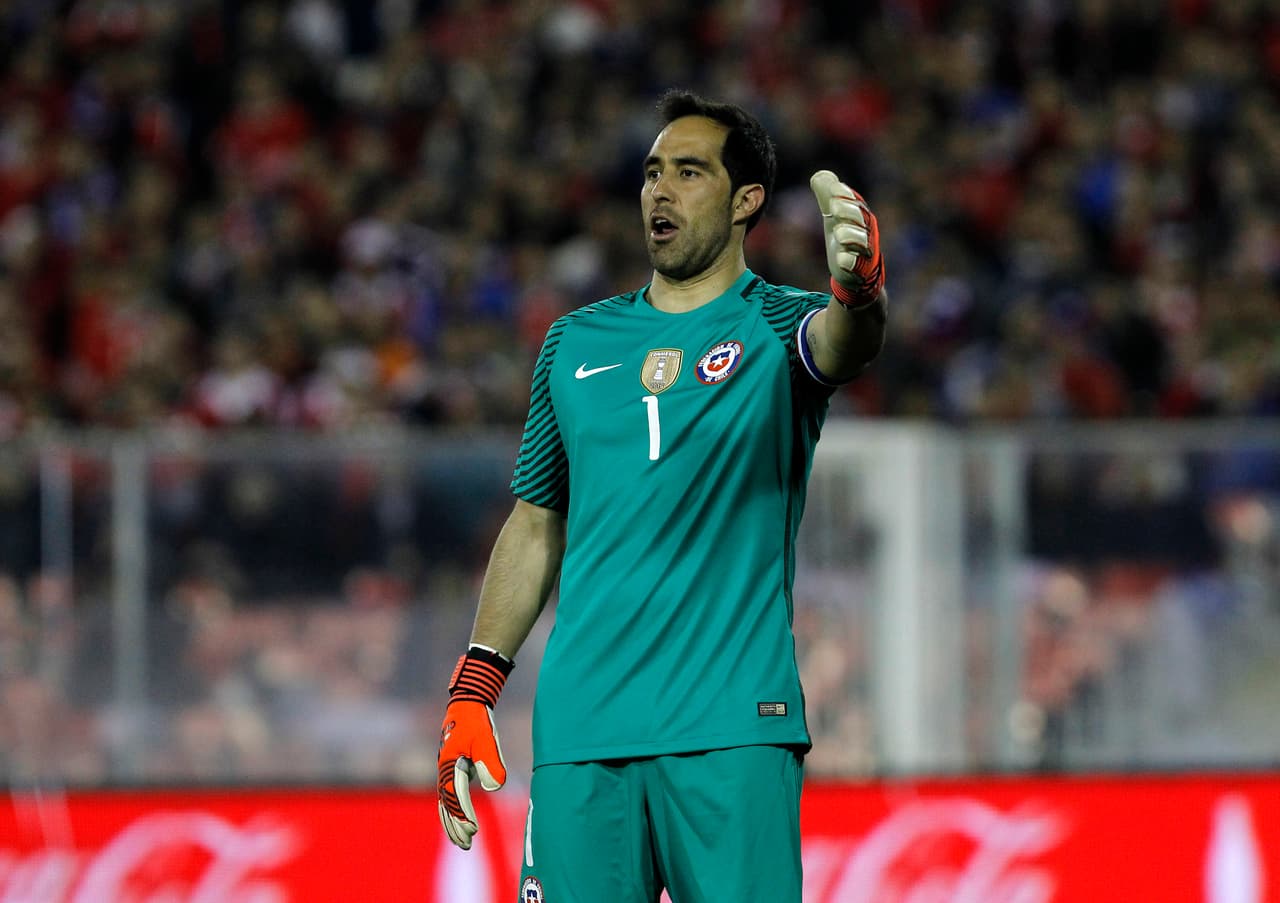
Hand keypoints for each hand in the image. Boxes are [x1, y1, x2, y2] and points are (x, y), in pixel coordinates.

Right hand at [438, 698, 506, 849]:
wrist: (466, 705)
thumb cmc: (477, 722)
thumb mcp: (488, 740)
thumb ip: (491, 762)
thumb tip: (494, 787)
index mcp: (451, 764)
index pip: (456, 796)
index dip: (464, 814)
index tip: (474, 830)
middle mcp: (444, 770)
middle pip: (447, 804)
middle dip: (456, 825)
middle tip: (467, 843)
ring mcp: (445, 770)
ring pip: (444, 803)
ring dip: (451, 822)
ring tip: (462, 842)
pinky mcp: (450, 769)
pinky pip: (446, 796)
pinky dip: (449, 811)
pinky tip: (456, 822)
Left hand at [810, 170, 884, 306]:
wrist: (855, 271)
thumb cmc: (845, 237)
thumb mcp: (834, 216)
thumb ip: (827, 195)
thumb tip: (819, 175)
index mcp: (860, 215)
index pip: (854, 200)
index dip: (845, 194)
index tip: (833, 190)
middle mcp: (865, 230)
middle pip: (861, 217)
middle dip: (849, 211)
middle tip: (834, 209)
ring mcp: (864, 250)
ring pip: (861, 240)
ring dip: (850, 235)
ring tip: (838, 233)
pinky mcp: (859, 270)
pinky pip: (857, 265)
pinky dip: (850, 261)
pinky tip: (841, 259)